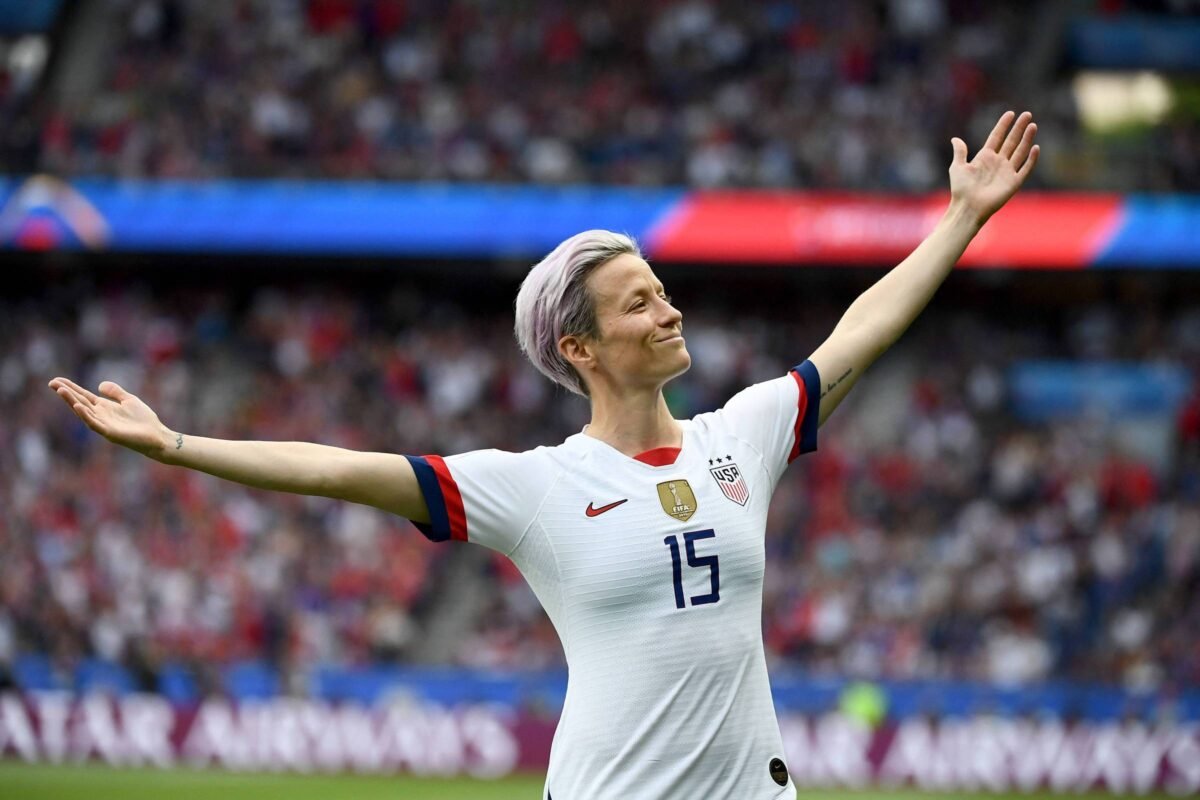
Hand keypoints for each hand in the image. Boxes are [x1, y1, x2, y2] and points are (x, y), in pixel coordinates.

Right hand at [48, 377, 172, 460]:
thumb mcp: (129, 400)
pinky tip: (78, 406)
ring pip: (84, 412)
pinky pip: (94, 423)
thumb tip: (99, 385)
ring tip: (61, 390)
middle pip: (79, 402)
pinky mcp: (110, 433)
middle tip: (52, 383)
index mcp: (104, 407)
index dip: (71, 388)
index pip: (83, 396)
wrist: (157, 435)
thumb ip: (115, 392)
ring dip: (72, 401)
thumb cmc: (144, 420)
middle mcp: (101, 415)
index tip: (57, 380)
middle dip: (66, 393)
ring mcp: (104, 424)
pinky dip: (86, 415)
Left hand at [949, 110, 1039, 226]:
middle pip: (1011, 141)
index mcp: (985, 157)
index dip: (1003, 125)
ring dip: (1027, 139)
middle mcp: (998, 162)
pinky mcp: (1013, 183)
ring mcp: (1007, 172)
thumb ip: (960, 152)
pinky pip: (1025, 169)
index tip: (1010, 113)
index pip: (997, 137)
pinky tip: (1035, 147)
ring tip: (1032, 125)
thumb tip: (955, 139)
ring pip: (1020, 151)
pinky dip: (1031, 159)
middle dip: (1019, 128)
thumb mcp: (957, 167)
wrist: (968, 207)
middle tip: (1027, 114)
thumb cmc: (961, 189)